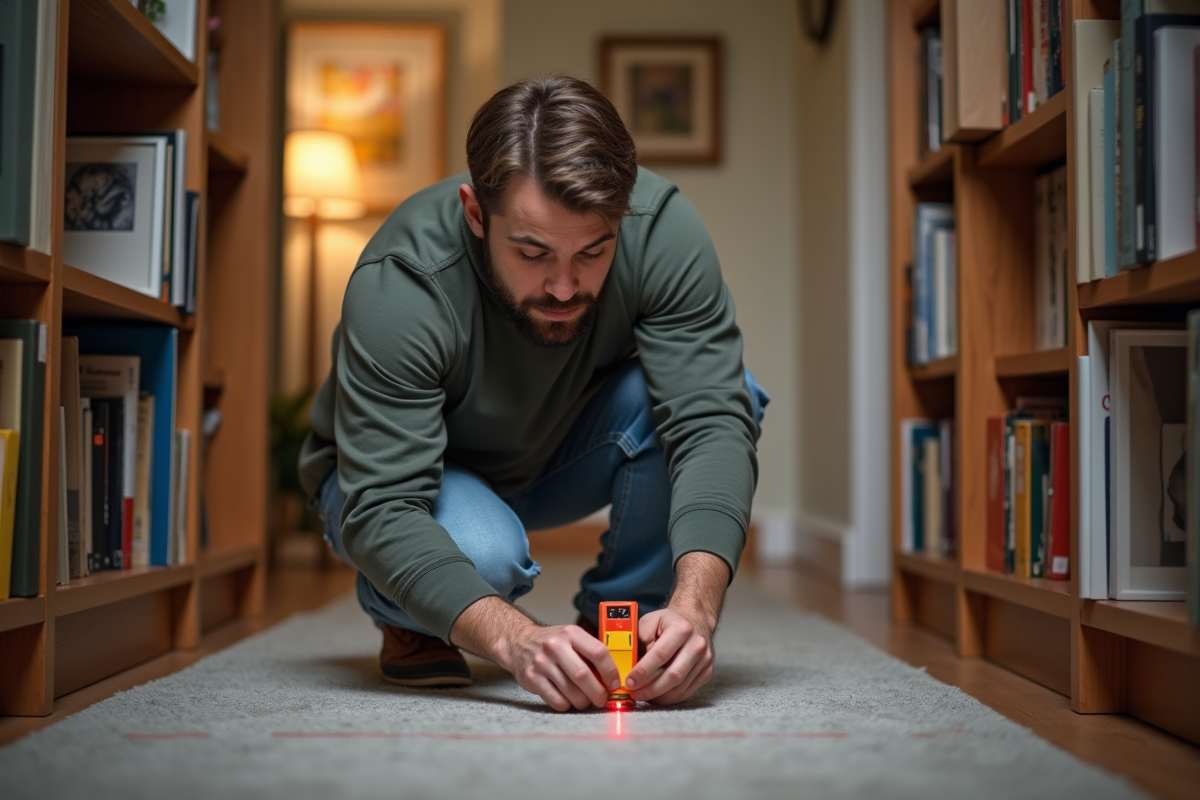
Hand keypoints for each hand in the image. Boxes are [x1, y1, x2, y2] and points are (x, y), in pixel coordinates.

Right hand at [507, 623, 622, 711]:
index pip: (598, 652)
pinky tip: (568, 699)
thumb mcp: (572, 637)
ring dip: (583, 701)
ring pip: (571, 692)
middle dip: (598, 692)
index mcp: (571, 633)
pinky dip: (567, 705)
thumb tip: (614, 677)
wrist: (519, 642)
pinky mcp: (532, 679)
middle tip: (602, 699)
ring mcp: (542, 663)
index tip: (614, 683)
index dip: (610, 671)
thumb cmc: (553, 643)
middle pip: (583, 675)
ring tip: (585, 700)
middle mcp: (555, 646)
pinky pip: (557, 701)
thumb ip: (591, 652)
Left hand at [624, 606, 714, 705]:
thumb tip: (633, 664)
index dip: (643, 671)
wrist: (695, 619)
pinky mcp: (707, 672)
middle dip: (651, 689)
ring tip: (643, 695)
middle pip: (673, 675)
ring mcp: (705, 660)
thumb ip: (640, 639)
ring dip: (659, 695)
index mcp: (681, 628)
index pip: (661, 654)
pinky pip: (686, 691)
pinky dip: (669, 697)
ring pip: (680, 687)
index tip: (629, 682)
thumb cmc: (668, 622)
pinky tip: (656, 695)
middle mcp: (697, 644)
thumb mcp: (650, 620)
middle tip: (635, 694)